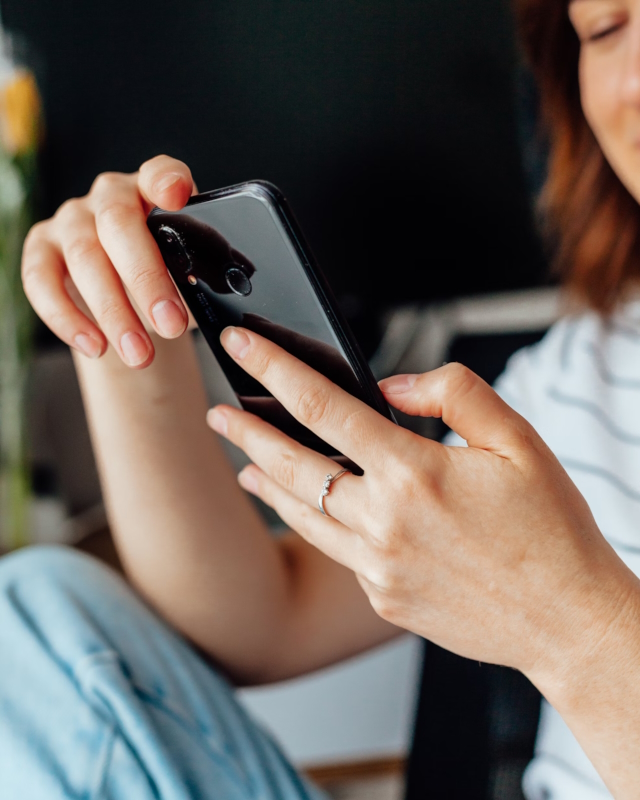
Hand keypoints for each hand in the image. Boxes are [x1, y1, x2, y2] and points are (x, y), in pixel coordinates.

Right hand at [22, 155, 195, 366]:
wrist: (130, 299)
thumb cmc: (167, 278)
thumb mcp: (189, 273)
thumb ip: (199, 274)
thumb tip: (211, 298)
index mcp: (153, 191)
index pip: (160, 173)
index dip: (166, 180)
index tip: (176, 195)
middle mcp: (109, 196)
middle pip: (119, 226)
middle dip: (146, 280)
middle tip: (171, 325)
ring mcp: (71, 219)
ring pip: (85, 258)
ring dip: (113, 312)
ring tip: (139, 354)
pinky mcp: (41, 248)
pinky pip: (42, 281)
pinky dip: (67, 318)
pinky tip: (96, 346)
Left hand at [206, 326, 638, 686]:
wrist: (568, 621)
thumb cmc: (550, 530)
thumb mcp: (518, 441)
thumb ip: (453, 395)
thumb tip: (394, 386)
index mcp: (414, 474)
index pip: (322, 406)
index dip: (273, 368)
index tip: (241, 345)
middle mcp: (384, 522)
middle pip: (290, 465)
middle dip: (245, 432)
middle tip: (217, 413)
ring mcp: (377, 567)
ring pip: (299, 515)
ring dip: (265, 483)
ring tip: (243, 463)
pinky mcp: (382, 596)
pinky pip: (337, 551)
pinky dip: (318, 523)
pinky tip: (312, 512)